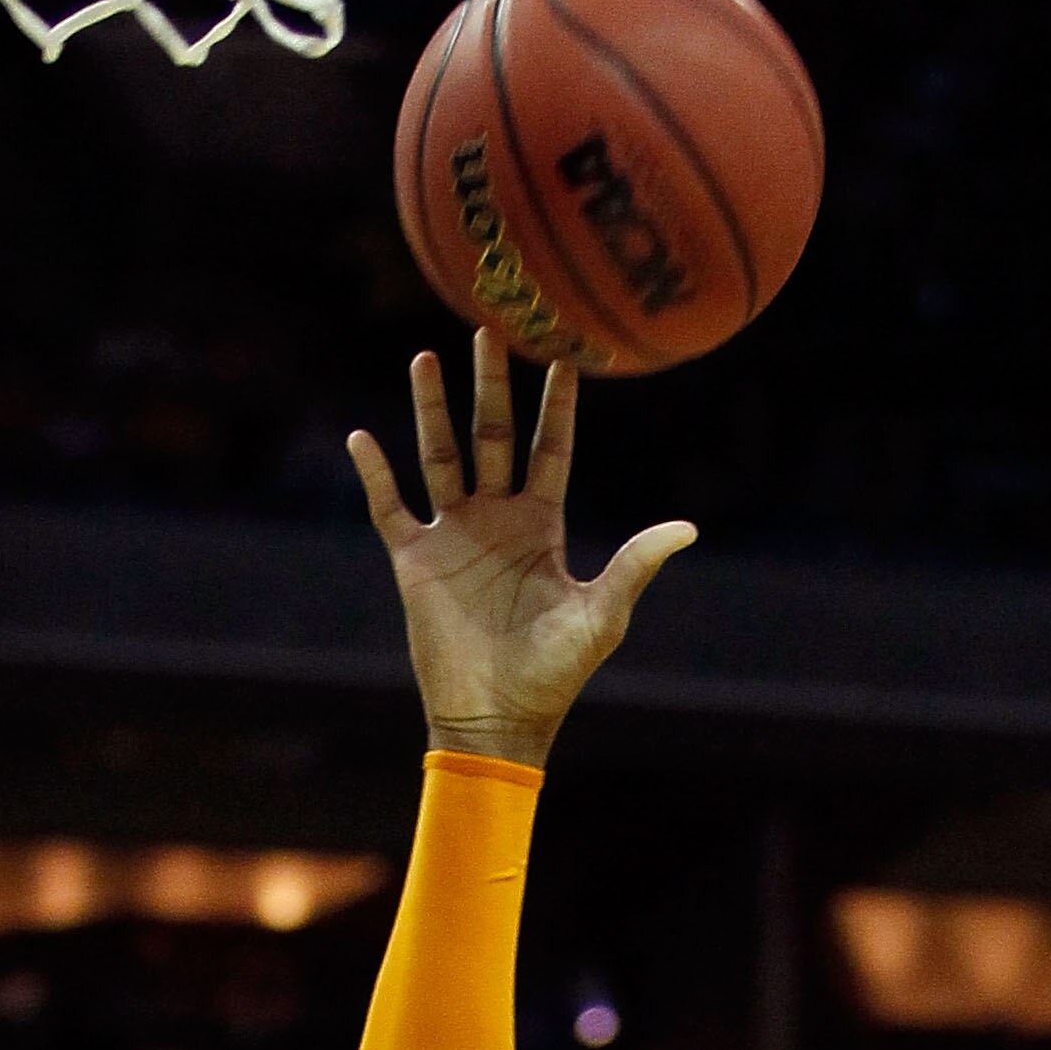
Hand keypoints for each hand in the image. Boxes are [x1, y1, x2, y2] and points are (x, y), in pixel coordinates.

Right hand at [347, 335, 695, 765]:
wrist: (497, 720)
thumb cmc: (555, 674)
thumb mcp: (602, 616)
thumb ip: (636, 565)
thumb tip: (689, 528)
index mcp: (542, 526)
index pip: (550, 451)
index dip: (557, 407)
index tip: (565, 357)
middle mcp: (497, 519)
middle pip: (493, 436)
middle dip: (492, 386)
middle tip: (490, 329)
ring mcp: (453, 536)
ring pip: (440, 455)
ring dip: (432, 409)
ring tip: (427, 357)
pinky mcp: (415, 561)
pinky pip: (389, 507)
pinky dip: (374, 473)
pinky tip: (361, 437)